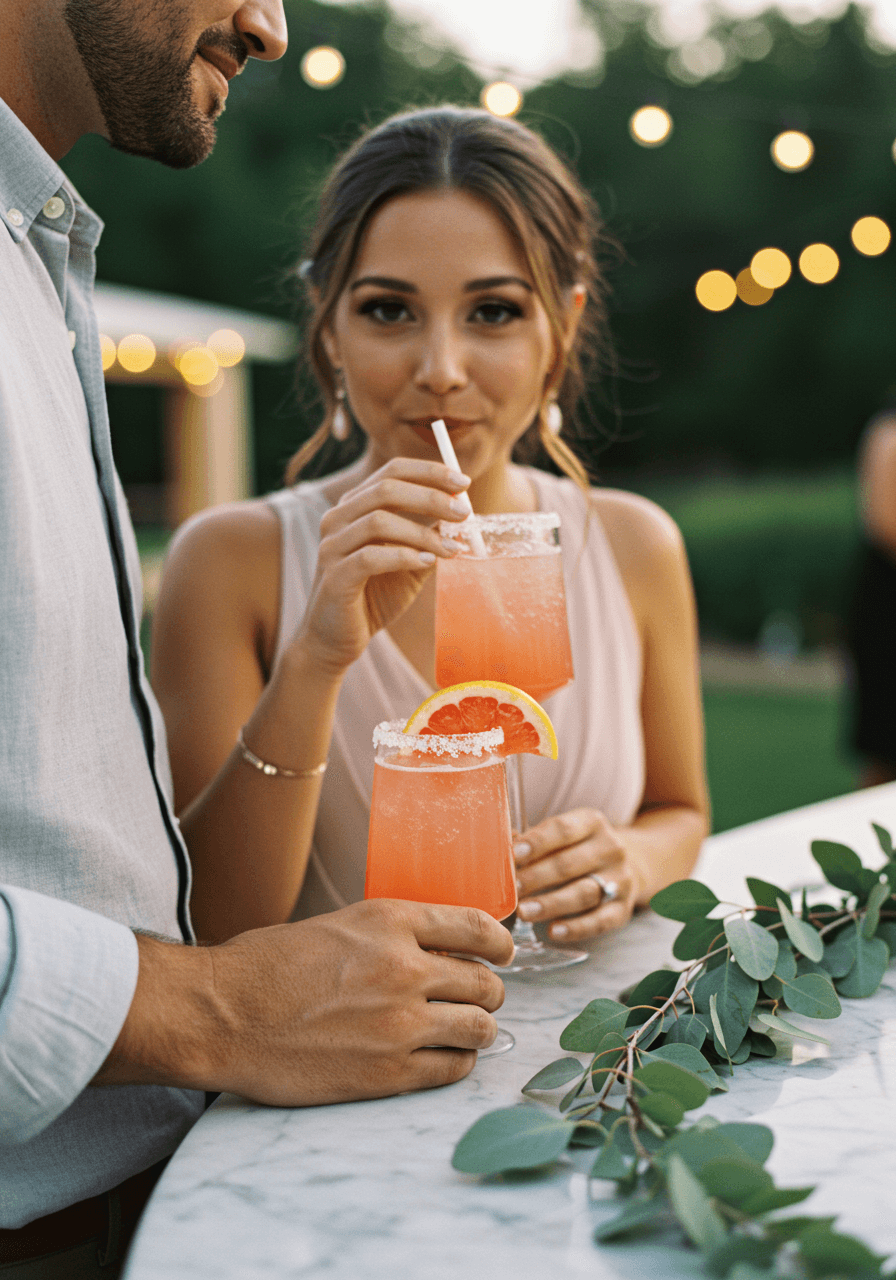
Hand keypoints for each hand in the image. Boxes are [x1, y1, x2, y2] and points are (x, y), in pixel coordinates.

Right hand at [95, 899, 513, 1104]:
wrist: (223, 1014)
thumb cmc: (267, 966)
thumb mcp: (338, 924)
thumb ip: (391, 934)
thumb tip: (437, 948)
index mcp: (390, 921)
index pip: (478, 926)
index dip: (500, 943)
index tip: (502, 953)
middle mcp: (404, 967)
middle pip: (486, 982)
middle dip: (488, 991)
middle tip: (476, 998)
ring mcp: (400, 1022)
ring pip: (480, 1027)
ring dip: (479, 1029)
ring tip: (464, 1031)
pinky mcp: (388, 1071)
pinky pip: (453, 1069)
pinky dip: (457, 1063)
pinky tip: (442, 1058)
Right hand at [295, 458, 469, 674]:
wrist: (336, 639)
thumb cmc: (373, 597)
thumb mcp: (409, 563)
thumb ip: (427, 538)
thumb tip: (459, 517)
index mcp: (354, 507)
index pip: (392, 472)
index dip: (429, 472)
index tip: (463, 484)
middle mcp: (338, 519)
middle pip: (386, 489)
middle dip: (431, 497)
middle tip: (463, 513)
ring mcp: (332, 546)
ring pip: (379, 521)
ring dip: (422, 533)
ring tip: (451, 549)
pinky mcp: (334, 576)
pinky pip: (370, 557)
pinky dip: (404, 557)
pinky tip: (427, 564)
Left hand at [513, 808, 639, 941]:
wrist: (626, 867)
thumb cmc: (578, 850)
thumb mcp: (562, 836)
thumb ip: (533, 840)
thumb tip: (502, 843)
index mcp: (592, 823)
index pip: (563, 829)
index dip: (538, 842)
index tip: (515, 854)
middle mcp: (610, 848)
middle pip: (570, 863)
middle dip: (538, 876)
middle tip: (514, 888)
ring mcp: (620, 879)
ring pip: (583, 893)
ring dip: (551, 903)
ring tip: (524, 911)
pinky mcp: (623, 909)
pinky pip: (599, 921)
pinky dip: (576, 928)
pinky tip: (553, 930)